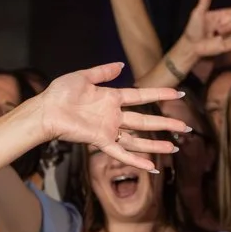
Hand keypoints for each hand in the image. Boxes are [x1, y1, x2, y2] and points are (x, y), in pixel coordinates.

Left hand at [29, 63, 187, 171]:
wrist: (45, 111)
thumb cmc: (59, 94)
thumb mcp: (83, 76)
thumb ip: (102, 71)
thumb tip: (121, 65)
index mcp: (111, 98)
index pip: (141, 96)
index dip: (159, 95)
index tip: (178, 94)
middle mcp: (113, 115)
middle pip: (145, 120)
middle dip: (166, 124)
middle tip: (186, 127)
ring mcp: (108, 130)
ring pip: (138, 139)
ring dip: (156, 144)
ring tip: (175, 147)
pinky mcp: (100, 141)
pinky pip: (121, 152)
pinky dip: (136, 160)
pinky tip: (152, 166)